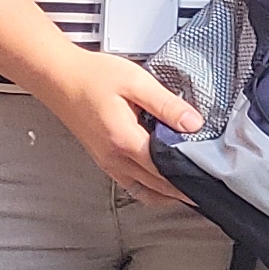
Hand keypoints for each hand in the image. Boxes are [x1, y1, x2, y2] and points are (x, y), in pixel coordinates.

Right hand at [39, 45, 200, 203]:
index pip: (166, 171)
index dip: (190, 177)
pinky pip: (130, 183)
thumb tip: (193, 124)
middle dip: (183, 190)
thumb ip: (166, 105)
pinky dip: (149, 187)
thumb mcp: (136, 82)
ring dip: (166, 193)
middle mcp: (114, 158)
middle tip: (207, 187)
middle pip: (156, 186)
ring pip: (143, 191)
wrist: (57, 76)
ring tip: (189, 187)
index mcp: (125, 140)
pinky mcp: (103, 158)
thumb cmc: (91, 76)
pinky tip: (162, 179)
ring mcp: (106, 161)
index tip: (211, 179)